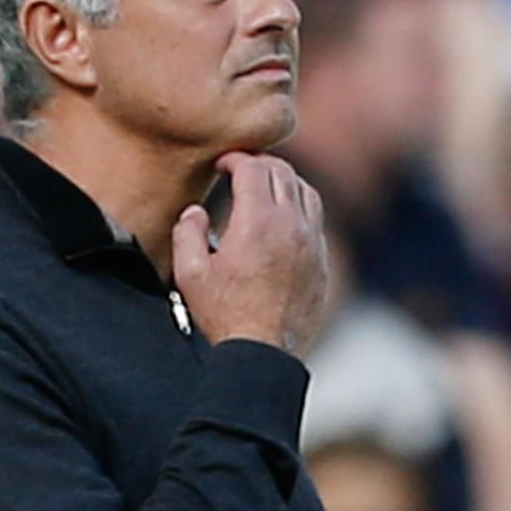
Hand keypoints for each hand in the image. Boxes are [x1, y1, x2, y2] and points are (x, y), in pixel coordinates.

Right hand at [171, 153, 327, 355]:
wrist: (265, 352)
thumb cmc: (225, 315)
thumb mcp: (190, 273)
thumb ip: (188, 232)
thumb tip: (196, 211)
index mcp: (258, 221)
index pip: (253, 168)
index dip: (236, 159)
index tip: (222, 164)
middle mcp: (291, 225)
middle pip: (283, 172)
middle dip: (260, 163)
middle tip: (241, 169)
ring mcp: (312, 243)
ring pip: (306, 192)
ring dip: (285, 181)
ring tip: (265, 187)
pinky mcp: (322, 261)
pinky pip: (316, 219)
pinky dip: (300, 207)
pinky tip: (283, 219)